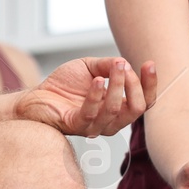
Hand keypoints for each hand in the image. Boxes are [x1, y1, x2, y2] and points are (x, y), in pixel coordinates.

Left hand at [15, 58, 156, 137]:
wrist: (37, 95)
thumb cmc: (65, 84)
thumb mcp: (91, 67)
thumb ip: (108, 65)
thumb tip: (124, 62)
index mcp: (118, 107)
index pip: (144, 102)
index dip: (150, 85)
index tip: (149, 64)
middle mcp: (110, 120)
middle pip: (137, 109)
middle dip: (134, 84)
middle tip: (124, 65)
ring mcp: (94, 126)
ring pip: (116, 110)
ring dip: (118, 85)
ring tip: (115, 66)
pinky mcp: (76, 125)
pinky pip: (91, 113)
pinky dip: (97, 95)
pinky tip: (97, 80)